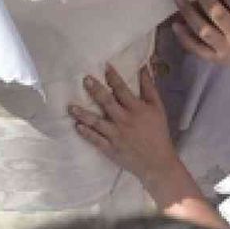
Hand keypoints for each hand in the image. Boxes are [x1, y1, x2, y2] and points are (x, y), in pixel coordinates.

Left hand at [69, 64, 180, 184]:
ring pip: (97, 122)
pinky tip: (77, 126)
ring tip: (71, 107)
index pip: (122, 89)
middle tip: (85, 79)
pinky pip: (96, 140)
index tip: (105, 66)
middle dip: (95, 90)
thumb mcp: (157, 108)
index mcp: (137, 109)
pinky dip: (86, 133)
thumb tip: (143, 67)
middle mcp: (125, 121)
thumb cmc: (158, 132)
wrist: (158, 163)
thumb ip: (149, 88)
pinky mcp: (111, 149)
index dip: (113, 77)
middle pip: (107, 102)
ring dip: (83, 114)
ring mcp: (116, 136)